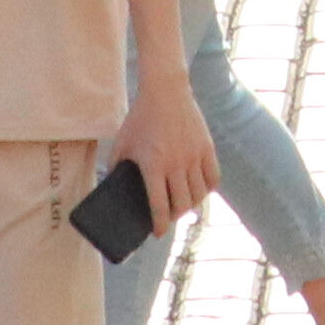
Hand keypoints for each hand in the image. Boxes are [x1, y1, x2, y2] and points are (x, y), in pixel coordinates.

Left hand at [116, 74, 218, 227]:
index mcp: (153, 165)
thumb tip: (111, 185)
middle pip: (182, 205)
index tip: (158, 233)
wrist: (165, 91)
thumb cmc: (140, 118)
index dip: (159, 225)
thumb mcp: (122, 143)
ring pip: (198, 194)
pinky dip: (207, 189)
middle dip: (175, 217)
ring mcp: (194, 155)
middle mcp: (176, 164)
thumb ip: (116, 166)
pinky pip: (213, 178)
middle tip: (168, 217)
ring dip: (191, 205)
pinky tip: (200, 191)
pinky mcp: (207, 147)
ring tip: (183, 205)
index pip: (159, 206)